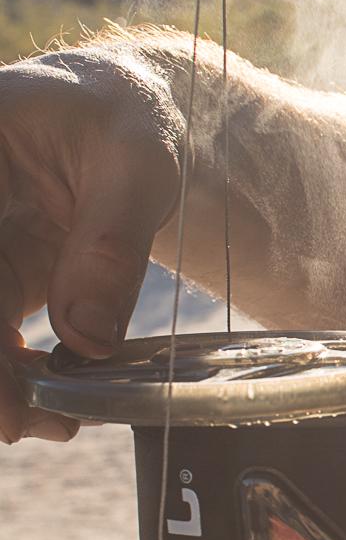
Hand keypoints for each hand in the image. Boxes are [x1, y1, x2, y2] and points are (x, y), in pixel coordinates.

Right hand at [0, 45, 182, 441]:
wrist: (134, 114)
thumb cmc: (132, 117)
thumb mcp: (138, 161)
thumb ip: (111, 245)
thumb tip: (88, 340)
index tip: (9, 412)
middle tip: (41, 425)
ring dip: (1, 387)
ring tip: (58, 422)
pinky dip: (14, 377)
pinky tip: (56, 401)